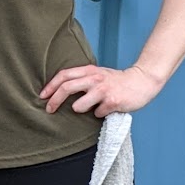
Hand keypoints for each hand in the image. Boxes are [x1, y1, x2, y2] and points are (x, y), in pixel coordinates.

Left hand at [41, 62, 161, 117]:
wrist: (141, 81)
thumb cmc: (116, 81)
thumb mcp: (97, 74)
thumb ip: (82, 79)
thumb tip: (60, 92)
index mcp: (89, 70)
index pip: (64, 75)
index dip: (50, 86)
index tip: (42, 96)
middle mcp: (95, 79)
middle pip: (66, 88)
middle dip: (54, 101)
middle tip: (49, 110)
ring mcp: (103, 91)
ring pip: (79, 106)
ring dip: (81, 109)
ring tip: (91, 107)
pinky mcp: (113, 102)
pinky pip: (97, 114)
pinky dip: (99, 114)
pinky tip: (107, 109)